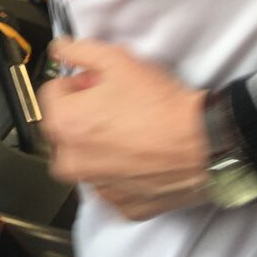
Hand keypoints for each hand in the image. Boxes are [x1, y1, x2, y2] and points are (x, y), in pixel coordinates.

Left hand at [40, 37, 208, 220]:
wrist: (203, 144)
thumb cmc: (159, 104)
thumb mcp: (118, 61)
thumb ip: (80, 52)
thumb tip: (58, 49)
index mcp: (64, 125)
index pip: (53, 93)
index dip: (79, 83)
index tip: (100, 84)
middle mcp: (72, 163)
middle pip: (67, 130)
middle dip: (84, 116)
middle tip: (117, 106)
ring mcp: (97, 189)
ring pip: (88, 160)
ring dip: (100, 146)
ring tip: (133, 132)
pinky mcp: (122, 207)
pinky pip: (113, 184)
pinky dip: (122, 172)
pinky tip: (143, 157)